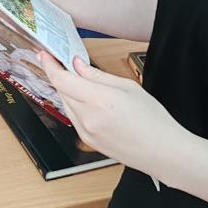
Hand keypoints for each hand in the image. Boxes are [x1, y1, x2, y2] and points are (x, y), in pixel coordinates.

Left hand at [37, 51, 186, 177]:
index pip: (62, 80)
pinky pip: (74, 118)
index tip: (44, 54)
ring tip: (80, 81)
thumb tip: (77, 65)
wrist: (163, 152)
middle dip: (60, 76)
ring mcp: (86, 132)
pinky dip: (75, 105)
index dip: (49, 65)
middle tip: (63, 63)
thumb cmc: (153, 119)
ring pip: (66, 104)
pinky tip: (88, 100)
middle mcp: (88, 118)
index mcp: (99, 100)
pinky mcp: (88, 142)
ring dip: (68, 91)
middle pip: (62, 91)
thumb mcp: (128, 88)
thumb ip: (98, 75)